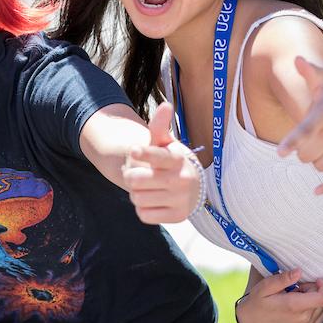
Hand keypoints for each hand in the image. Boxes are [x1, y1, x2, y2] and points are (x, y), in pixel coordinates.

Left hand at [121, 102, 202, 223]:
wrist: (191, 187)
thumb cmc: (170, 161)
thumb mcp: (165, 143)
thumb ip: (159, 126)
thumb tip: (165, 105)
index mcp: (178, 159)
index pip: (158, 156)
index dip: (144, 153)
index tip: (134, 150)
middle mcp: (182, 179)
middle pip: (135, 180)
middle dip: (131, 177)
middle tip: (140, 175)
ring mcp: (181, 199)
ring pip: (137, 199)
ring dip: (137, 194)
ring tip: (149, 188)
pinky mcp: (178, 217)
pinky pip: (144, 215)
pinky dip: (143, 209)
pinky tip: (154, 201)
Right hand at [235, 269, 322, 322]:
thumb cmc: (257, 302)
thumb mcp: (264, 287)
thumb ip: (283, 279)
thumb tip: (299, 271)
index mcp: (294, 307)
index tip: (316, 280)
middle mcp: (303, 320)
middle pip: (322, 300)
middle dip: (313, 291)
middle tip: (296, 290)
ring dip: (314, 302)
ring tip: (296, 300)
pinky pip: (321, 318)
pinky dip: (315, 310)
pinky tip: (301, 309)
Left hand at [277, 58, 322, 194]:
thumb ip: (309, 71)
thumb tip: (297, 60)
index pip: (307, 130)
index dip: (292, 142)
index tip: (280, 153)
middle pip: (308, 154)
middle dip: (300, 152)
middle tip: (302, 142)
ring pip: (321, 165)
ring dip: (312, 160)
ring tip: (315, 146)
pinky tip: (317, 192)